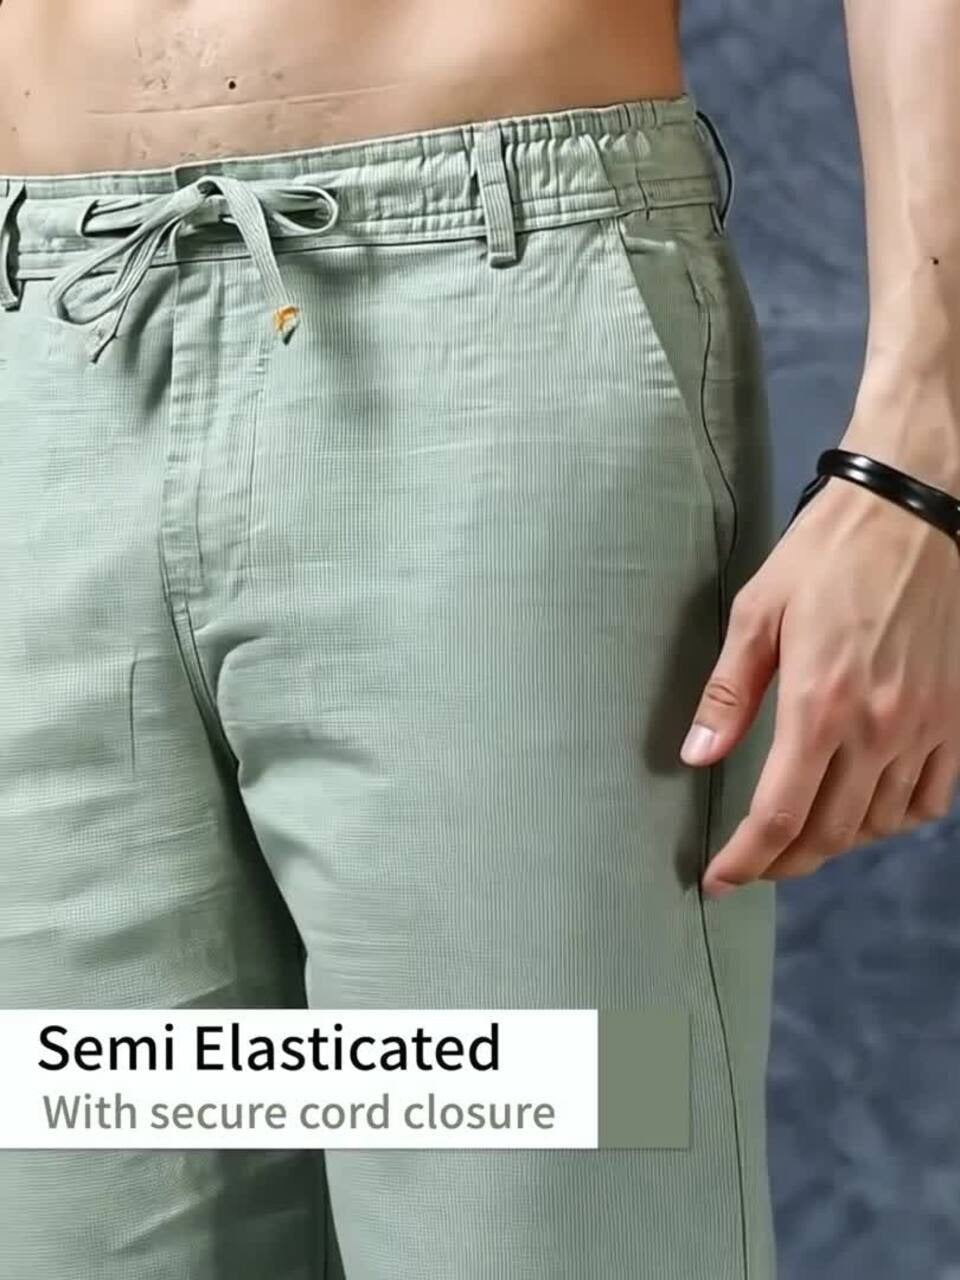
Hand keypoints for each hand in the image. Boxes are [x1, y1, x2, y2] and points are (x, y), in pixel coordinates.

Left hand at [682, 475, 959, 896]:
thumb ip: (727, 693)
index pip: (779, 815)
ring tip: (801, 839)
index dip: (747, 859)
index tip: (720, 879)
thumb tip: (695, 759)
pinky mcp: (955, 718)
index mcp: (819, 705)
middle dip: (784, 862)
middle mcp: (877, 729)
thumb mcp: (757, 613)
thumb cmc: (826, 555)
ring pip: (879, 824)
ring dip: (835, 845)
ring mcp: (925, 728)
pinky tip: (867, 810)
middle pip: (829, 834)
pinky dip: (894, 820)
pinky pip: (931, 799)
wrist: (917, 511)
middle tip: (753, 866)